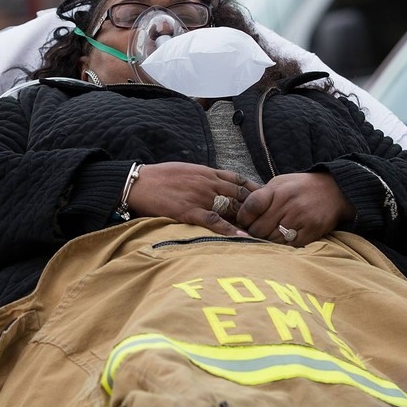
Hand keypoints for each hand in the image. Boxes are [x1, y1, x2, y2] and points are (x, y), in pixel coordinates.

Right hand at [126, 162, 260, 236]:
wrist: (138, 183)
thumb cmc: (159, 177)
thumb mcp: (185, 170)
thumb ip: (202, 176)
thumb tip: (214, 182)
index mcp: (207, 172)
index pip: (238, 179)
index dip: (253, 190)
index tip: (265, 199)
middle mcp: (208, 183)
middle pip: (240, 194)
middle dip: (255, 207)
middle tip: (267, 220)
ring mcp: (200, 197)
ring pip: (231, 207)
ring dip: (248, 219)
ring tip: (262, 231)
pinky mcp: (189, 211)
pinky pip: (214, 221)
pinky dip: (229, 229)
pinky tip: (242, 237)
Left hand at [235, 172, 354, 245]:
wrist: (335, 190)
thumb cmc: (300, 188)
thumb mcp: (279, 183)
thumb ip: (260, 196)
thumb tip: (239, 213)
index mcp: (277, 191)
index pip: (251, 207)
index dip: (243, 217)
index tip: (244, 221)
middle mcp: (288, 205)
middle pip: (258, 228)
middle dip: (253, 232)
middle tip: (257, 231)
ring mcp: (300, 219)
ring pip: (271, 239)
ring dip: (267, 240)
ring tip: (271, 233)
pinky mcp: (311, 232)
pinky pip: (288, 246)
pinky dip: (283, 245)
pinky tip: (284, 237)